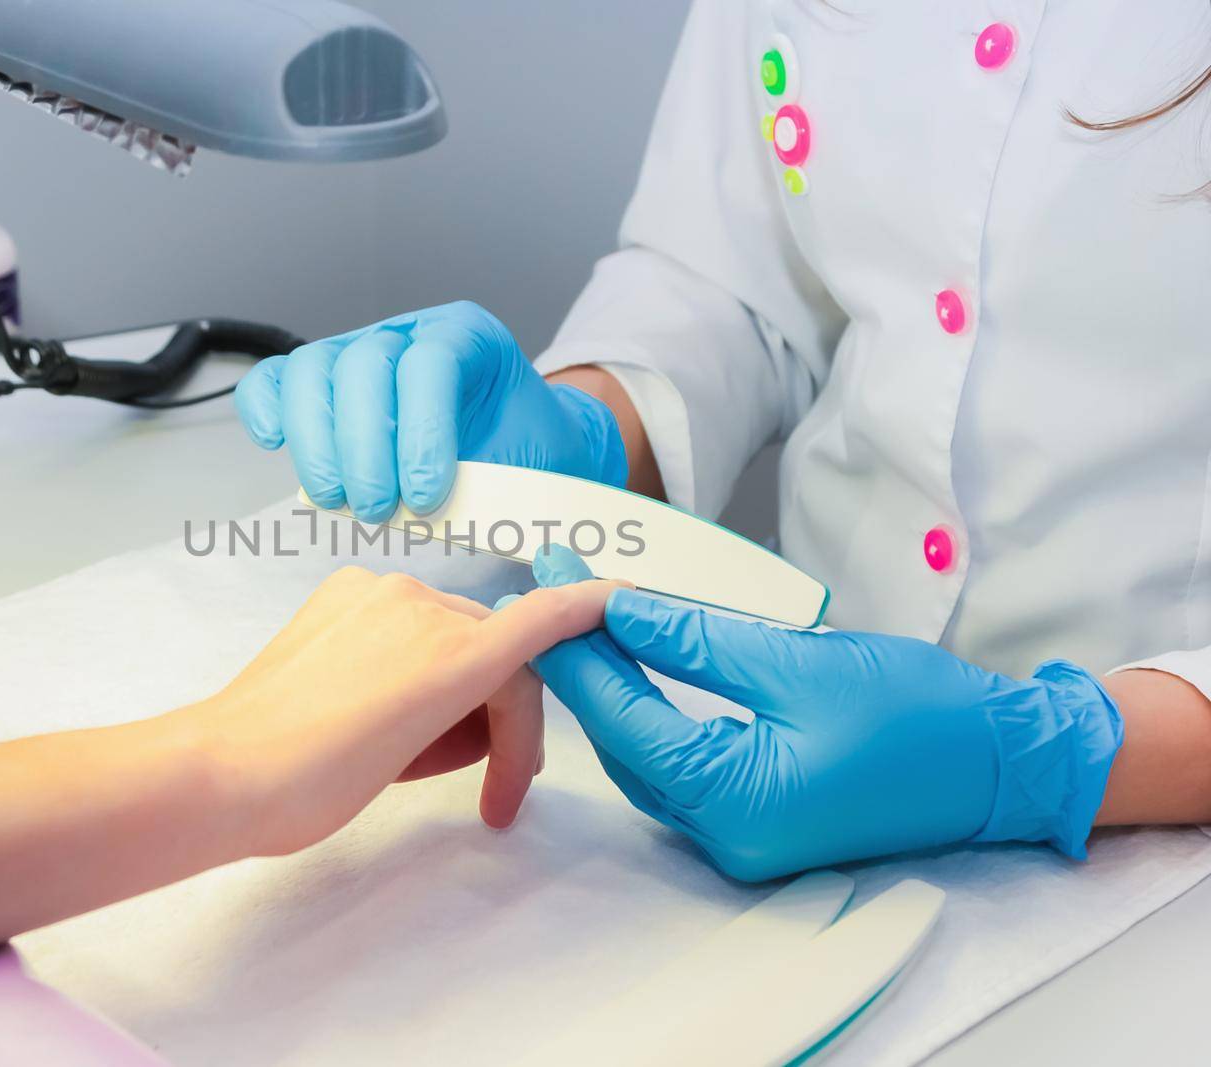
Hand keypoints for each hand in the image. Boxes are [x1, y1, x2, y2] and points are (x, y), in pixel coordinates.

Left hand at [192, 565, 622, 856]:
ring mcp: (379, 592)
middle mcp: (423, 607)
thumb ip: (464, 721)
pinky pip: (404, 619)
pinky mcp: (342, 590)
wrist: (224, 770)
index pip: (542, 620)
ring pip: (451, 633)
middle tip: (496, 788)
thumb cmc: (313, 784)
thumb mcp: (412, 761)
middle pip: (495, 651)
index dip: (586, 608)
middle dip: (503, 716)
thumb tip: (476, 710)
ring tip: (418, 757)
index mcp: (454, 655)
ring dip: (455, 690)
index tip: (619, 599)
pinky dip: (412, 659)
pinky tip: (383, 709)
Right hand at [235, 301, 628, 519]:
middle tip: (374, 511)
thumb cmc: (525, 453)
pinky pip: (277, 379)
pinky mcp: (322, 381)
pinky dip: (266, 408)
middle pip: (363, 365)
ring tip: (336, 500)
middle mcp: (407, 332)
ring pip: (313, 371)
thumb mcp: (535, 461)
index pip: (430, 363)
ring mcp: (358, 350)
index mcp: (468, 336)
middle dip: (362, 448)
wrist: (518, 444)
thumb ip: (500, 483)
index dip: (420, 433)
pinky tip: (275, 445)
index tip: (424, 498)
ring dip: (314, 443)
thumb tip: (449, 520)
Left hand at [524, 548, 1124, 880]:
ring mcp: (740, 836)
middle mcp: (723, 836)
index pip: (621, 717)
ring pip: (645, 755)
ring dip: (616, 689)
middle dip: (586, 664)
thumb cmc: (914, 711)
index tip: (540, 585)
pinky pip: (681, 765)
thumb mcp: (795, 661)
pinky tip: (635, 666)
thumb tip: (617, 611)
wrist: (1003, 761)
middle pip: (624, 740)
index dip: (575, 647)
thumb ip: (695, 641)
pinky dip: (653, 714)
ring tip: (584, 618)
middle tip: (554, 589)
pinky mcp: (756, 820)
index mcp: (732, 803)